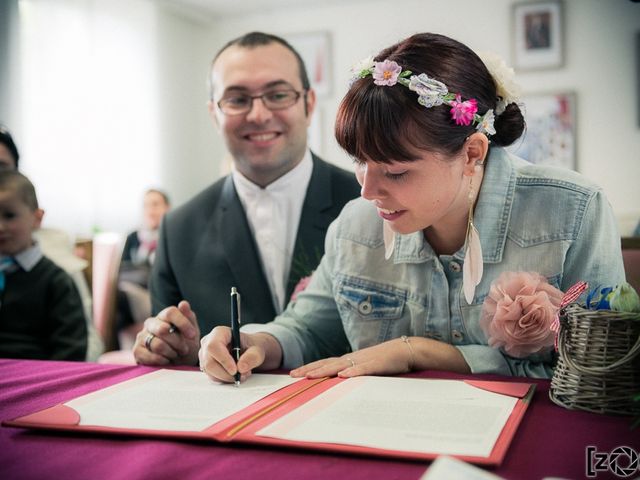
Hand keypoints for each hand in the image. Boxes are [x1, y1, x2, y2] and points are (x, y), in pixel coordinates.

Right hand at [133, 300, 199, 365]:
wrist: (179, 362)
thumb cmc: (186, 343)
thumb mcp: (191, 331)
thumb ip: (189, 317)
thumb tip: (183, 304)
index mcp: (164, 315)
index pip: (170, 312)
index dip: (182, 323)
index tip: (192, 335)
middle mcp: (150, 323)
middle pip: (163, 330)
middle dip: (177, 342)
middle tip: (184, 349)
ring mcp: (142, 336)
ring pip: (157, 345)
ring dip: (171, 353)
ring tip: (175, 354)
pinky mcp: (137, 350)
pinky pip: (151, 356)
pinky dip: (163, 360)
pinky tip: (167, 360)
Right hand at [199, 328, 281, 382]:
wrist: (249, 351)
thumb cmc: (251, 346)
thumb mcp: (257, 350)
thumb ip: (252, 357)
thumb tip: (241, 367)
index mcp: (220, 332)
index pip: (214, 346)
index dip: (223, 360)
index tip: (235, 370)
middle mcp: (208, 342)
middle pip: (209, 362)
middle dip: (226, 373)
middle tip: (242, 375)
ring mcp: (205, 355)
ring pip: (210, 372)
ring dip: (227, 377)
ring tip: (242, 373)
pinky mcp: (206, 366)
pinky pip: (212, 377)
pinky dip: (225, 379)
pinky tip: (235, 374)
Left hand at [290, 337, 413, 378]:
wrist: (406, 350)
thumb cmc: (386, 361)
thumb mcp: (366, 368)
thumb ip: (353, 373)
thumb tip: (339, 382)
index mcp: (349, 360)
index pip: (325, 363)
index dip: (309, 368)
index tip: (293, 374)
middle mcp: (352, 358)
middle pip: (327, 363)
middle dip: (309, 369)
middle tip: (292, 375)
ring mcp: (363, 360)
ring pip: (340, 365)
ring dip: (324, 370)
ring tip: (310, 376)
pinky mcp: (377, 364)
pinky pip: (363, 369)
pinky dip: (352, 371)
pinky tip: (343, 376)